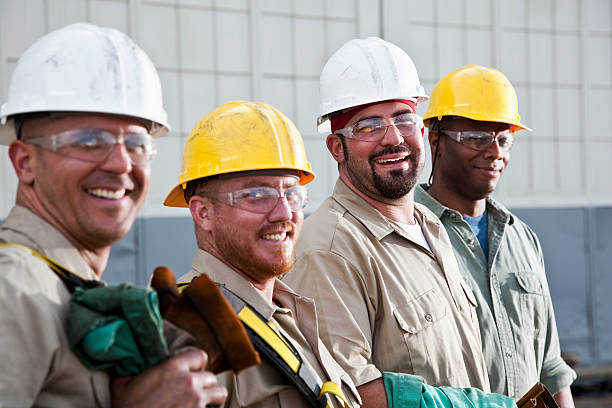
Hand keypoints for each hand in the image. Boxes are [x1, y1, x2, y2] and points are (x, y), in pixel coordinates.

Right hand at [111, 349, 227, 407]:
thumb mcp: (122, 385)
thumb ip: (131, 370)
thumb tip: (128, 362)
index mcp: (172, 368)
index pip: (200, 355)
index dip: (197, 365)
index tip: (192, 373)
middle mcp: (188, 382)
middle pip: (211, 377)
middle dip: (204, 385)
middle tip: (194, 394)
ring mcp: (197, 400)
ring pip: (220, 393)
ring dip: (213, 399)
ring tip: (203, 405)